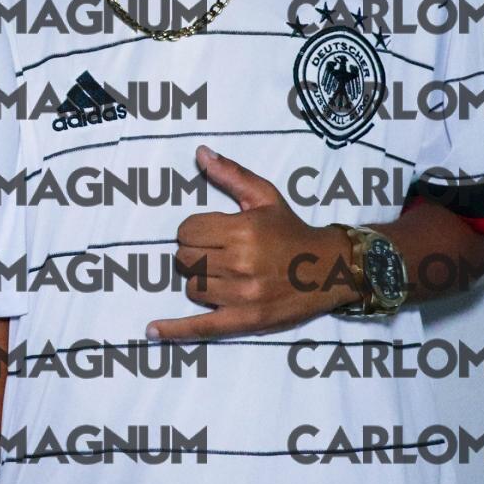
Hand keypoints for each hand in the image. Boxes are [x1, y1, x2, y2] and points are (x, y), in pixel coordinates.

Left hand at [147, 146, 353, 340]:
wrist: (331, 268)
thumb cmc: (292, 230)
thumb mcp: (265, 197)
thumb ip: (231, 175)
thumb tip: (200, 153)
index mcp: (242, 231)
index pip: (186, 231)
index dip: (193, 231)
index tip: (208, 233)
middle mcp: (240, 263)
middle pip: (185, 259)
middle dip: (193, 254)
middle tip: (214, 253)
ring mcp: (243, 295)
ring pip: (191, 287)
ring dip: (198, 280)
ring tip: (220, 275)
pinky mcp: (246, 321)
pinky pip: (202, 326)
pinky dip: (175, 330)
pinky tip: (152, 330)